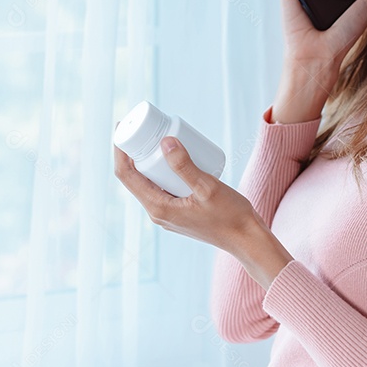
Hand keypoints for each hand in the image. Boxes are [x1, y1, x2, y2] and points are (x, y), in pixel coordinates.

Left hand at [113, 136, 293, 288]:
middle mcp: (158, 213)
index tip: (122, 126)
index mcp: (158, 208)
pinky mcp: (178, 213)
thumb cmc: (230, 216)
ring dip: (149, 161)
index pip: (126, 176)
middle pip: (135, 178)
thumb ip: (184, 165)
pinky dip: (162, 171)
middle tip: (144, 127)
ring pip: (149, 183)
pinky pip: (163, 188)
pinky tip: (173, 157)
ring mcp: (168, 215)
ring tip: (158, 137)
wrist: (246, 240)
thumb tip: (164, 141)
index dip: (119, 150)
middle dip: (135, 151)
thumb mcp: (207, 187)